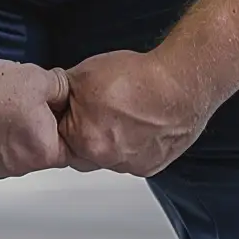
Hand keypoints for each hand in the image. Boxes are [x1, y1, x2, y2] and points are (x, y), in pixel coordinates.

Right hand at [0, 56, 71, 177]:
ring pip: (11, 151)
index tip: (55, 111)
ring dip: (10, 132)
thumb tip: (64, 93)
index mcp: (41, 151)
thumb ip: (61, 89)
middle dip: (36, 129)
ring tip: (0, 104)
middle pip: (37, 151)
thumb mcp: (41, 79)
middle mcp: (17, 167)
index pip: (67, 150)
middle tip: (27, 102)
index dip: (63, 127)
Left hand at [58, 46, 211, 175]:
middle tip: (104, 110)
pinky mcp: (150, 167)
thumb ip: (66, 90)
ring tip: (127, 113)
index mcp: (82, 138)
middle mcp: (104, 158)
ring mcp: (128, 165)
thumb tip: (56, 95)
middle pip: (85, 151)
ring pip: (110, 157)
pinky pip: (134, 159)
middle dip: (89, 133)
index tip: (80, 109)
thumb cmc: (141, 78)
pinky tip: (142, 124)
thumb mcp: (87, 72)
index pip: (62, 137)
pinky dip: (136, 145)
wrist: (182, 84)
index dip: (71, 119)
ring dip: (113, 140)